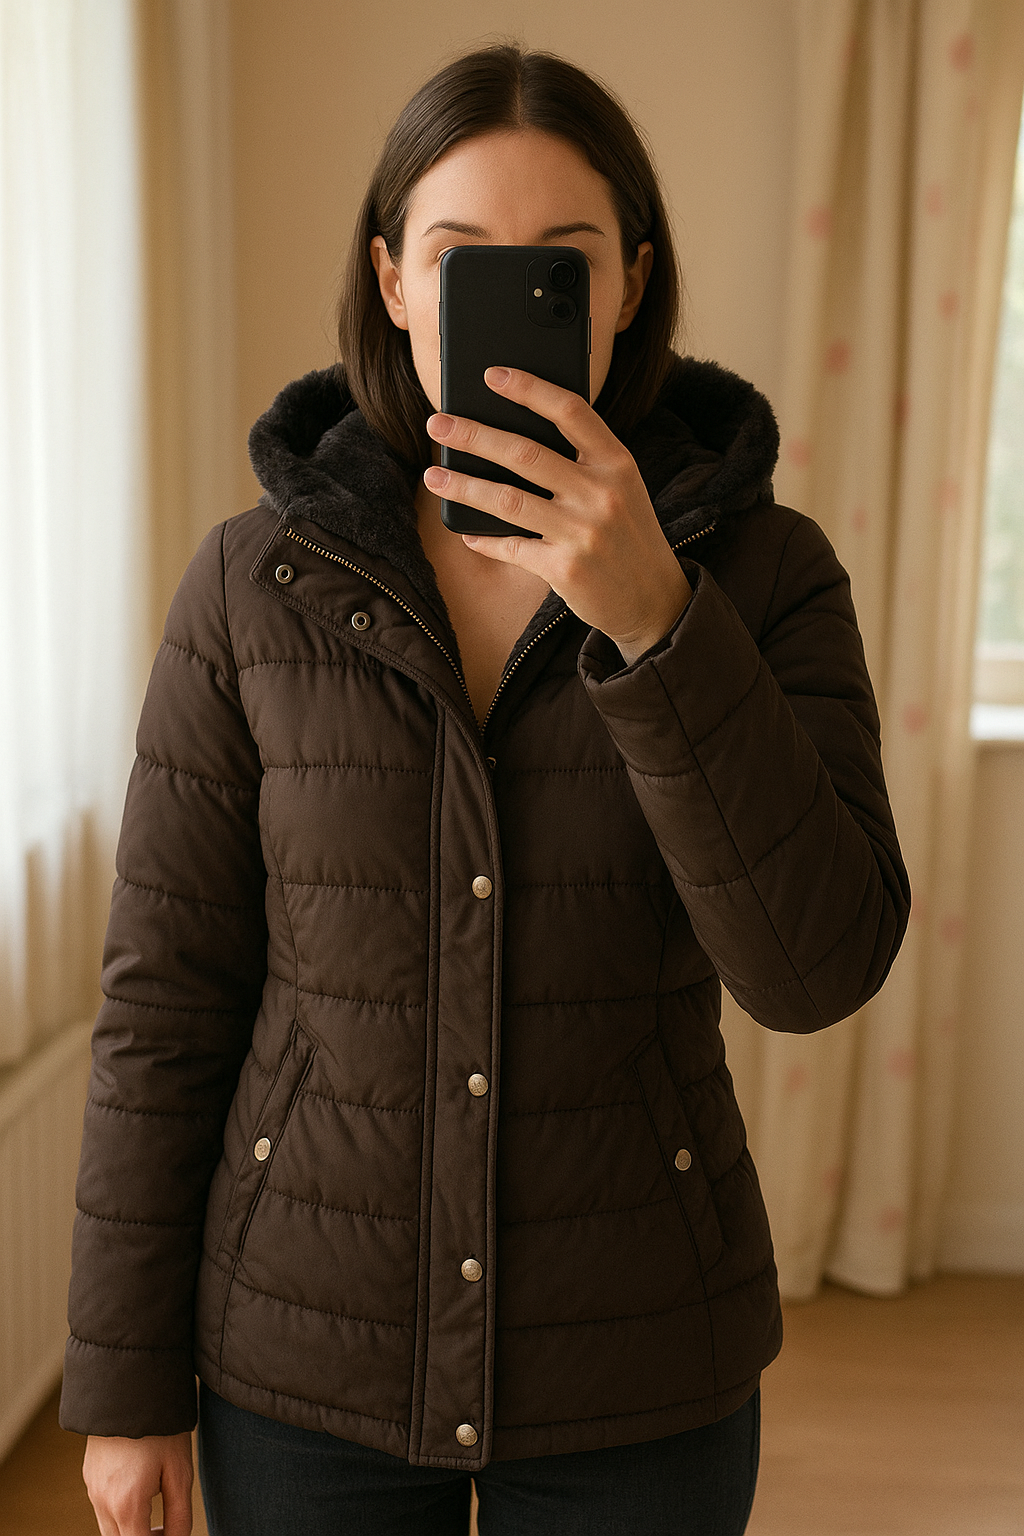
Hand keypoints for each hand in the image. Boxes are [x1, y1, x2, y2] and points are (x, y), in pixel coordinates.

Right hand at [83, 1432, 193, 1535]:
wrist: (131, 1385)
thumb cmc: (162, 1428)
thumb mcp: (180, 1472)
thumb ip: (179, 1516)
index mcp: (126, 1505)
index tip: (171, 1531)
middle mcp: (102, 1501)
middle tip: (165, 1524)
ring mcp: (92, 1488)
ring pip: (108, 1527)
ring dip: (129, 1526)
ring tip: (155, 1500)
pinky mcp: (89, 1474)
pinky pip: (102, 1505)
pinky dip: (119, 1509)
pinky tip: (139, 1483)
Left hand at [423, 367, 691, 664]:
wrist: (654, 600)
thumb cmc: (628, 535)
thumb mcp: (622, 488)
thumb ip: (584, 463)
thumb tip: (513, 441)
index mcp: (617, 463)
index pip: (570, 411)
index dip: (529, 389)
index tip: (491, 375)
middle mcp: (601, 493)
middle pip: (525, 453)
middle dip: (474, 435)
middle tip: (438, 423)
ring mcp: (583, 532)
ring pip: (508, 500)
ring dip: (463, 486)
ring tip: (433, 476)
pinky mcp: (566, 569)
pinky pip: (512, 547)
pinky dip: (485, 540)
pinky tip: (466, 532)